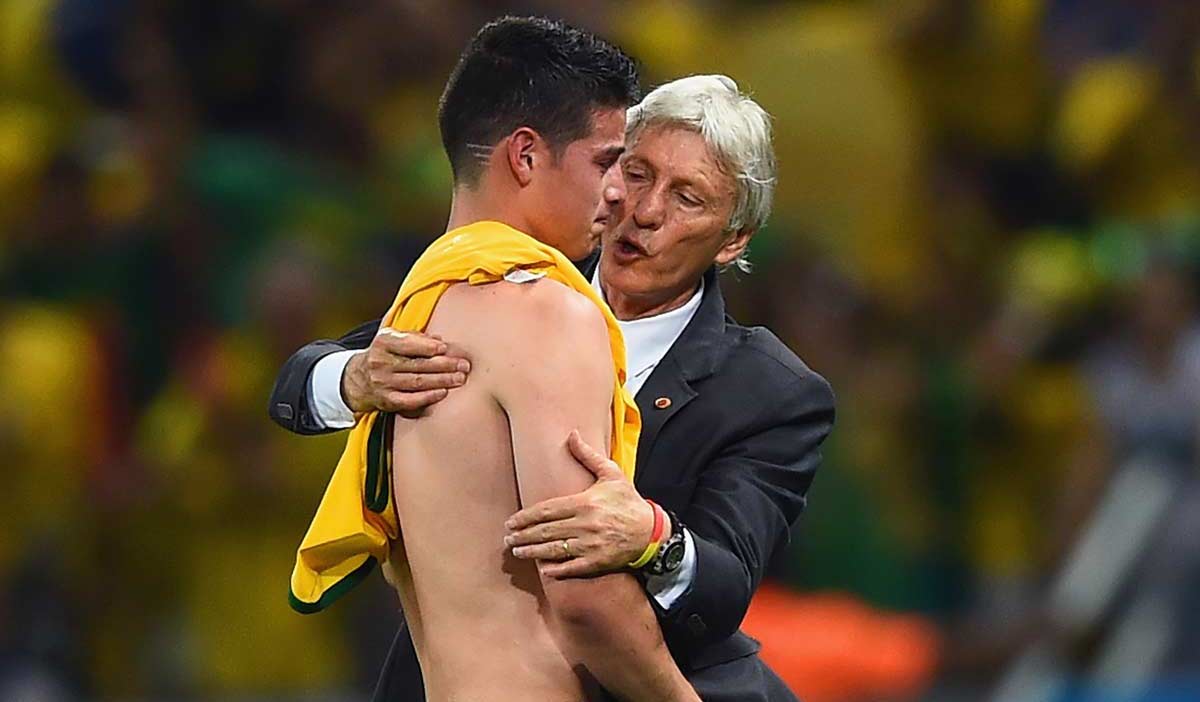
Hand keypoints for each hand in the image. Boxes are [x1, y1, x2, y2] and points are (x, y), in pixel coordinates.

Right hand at [341, 328, 469, 413]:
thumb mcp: (393, 339)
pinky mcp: (387, 400)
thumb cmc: (384, 355)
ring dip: (441, 380)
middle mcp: (381, 363)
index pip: (407, 343)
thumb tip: (439, 340)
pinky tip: (443, 392)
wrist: (358, 379)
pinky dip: (428, 397)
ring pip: (417, 382)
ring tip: (459, 378)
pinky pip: (410, 400)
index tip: (445, 348)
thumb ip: (416, 338)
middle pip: (417, 364)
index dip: (427, 346)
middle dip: (444, 365)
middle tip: (463, 365)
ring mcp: (383, 383)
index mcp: (383, 343)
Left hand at [504, 430, 663, 577]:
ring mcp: (591, 545)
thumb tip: (572, 434)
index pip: (547, 510)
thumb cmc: (628, 501)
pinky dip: (556, 570)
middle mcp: (586, 524)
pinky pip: (572, 567)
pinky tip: (542, 569)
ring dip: (532, 551)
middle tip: (508, 538)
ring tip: (517, 551)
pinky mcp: (598, 562)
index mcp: (585, 503)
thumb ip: (588, 456)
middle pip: (546, 531)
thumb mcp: (611, 474)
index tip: (511, 521)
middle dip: (523, 536)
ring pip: (554, 550)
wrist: (651, 531)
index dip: (526, 517)